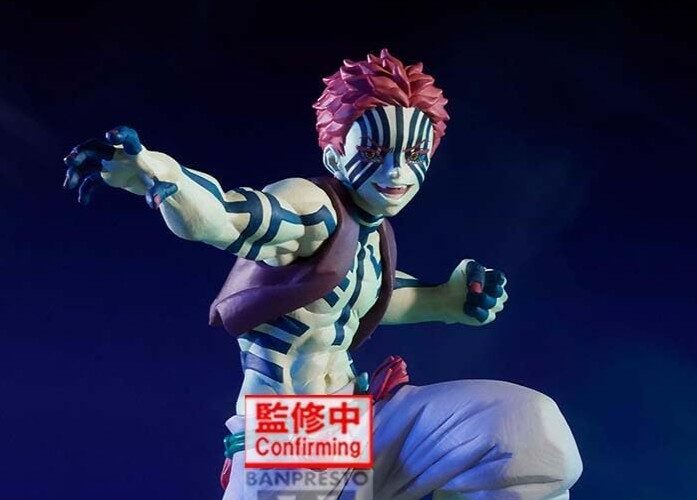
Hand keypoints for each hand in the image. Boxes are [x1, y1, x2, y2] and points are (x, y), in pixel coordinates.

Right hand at [63, 125, 178, 206]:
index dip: (119, 135)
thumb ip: (159, 193)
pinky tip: (83, 201)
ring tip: (68, 185)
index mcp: (136, 151)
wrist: (158, 179)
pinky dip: (86, 189)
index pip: (128, 138)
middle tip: (70, 162)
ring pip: (87, 162)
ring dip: (76, 171)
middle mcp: (119, 153)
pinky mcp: (107, 174)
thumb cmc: (164, 179)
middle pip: (96, 147)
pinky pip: (91, 179)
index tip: (110, 136)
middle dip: (82, 153)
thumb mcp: (165, 186)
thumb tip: (154, 204)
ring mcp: (110, 163)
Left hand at [442, 259, 507, 325]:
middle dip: (485, 290)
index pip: (500, 279)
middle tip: (471, 290)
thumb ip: (476, 270)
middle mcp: (498, 293)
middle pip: (499, 292)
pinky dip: (475, 311)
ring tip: (467, 297)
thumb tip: (479, 284)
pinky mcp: (487, 318)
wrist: (449, 297)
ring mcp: (494, 306)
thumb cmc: (460, 280)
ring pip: (494, 304)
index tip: (476, 277)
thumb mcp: (466, 267)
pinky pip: (486, 315)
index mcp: (496, 279)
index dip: (489, 278)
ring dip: (478, 299)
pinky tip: (466, 307)